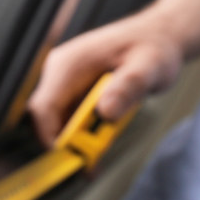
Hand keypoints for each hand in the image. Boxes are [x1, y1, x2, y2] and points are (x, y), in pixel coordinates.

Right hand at [30, 9, 183, 145]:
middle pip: (45, 118)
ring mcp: (63, 82)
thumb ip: (129, 87)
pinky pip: (66, 119)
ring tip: (96, 157)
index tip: (71, 157)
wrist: (157, 37)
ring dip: (72, 142)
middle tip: (88, 163)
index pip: (43, 107)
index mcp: (69, 64)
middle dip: (64, 144)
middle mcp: (59, 72)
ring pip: (54, 121)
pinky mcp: (70, 91)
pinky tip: (98, 142)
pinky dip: (79, 135)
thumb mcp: (149, 67)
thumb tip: (106, 111)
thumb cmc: (152, 47)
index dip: (51, 136)